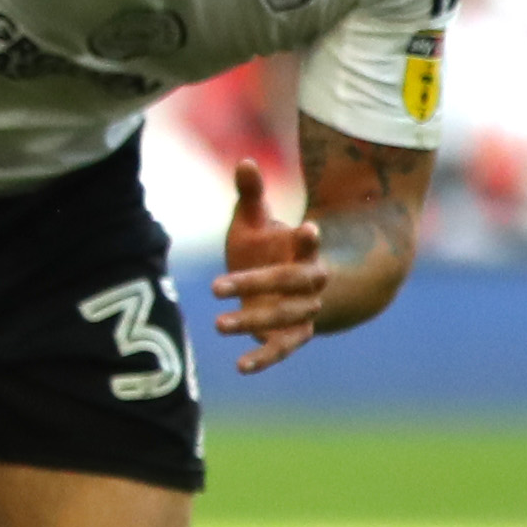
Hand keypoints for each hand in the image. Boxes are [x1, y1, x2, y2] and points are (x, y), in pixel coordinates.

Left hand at [210, 159, 326, 373]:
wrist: (293, 288)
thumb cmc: (269, 248)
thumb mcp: (256, 222)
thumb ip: (252, 195)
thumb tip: (244, 160)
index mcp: (304, 250)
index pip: (309, 244)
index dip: (308, 238)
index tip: (307, 228)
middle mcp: (310, 282)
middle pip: (291, 282)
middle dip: (256, 283)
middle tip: (217, 285)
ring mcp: (304, 311)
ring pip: (285, 317)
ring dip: (253, 320)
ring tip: (219, 324)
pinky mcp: (293, 336)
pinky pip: (281, 349)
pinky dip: (263, 358)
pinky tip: (240, 366)